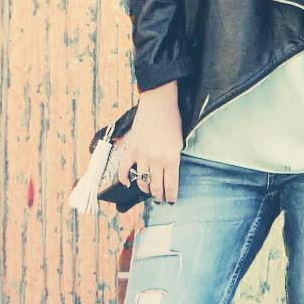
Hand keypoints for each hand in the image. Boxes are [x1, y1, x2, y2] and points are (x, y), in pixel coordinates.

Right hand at [119, 83, 184, 203]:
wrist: (159, 102)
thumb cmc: (173, 120)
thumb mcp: (179, 142)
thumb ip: (174, 159)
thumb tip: (169, 174)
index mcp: (171, 158)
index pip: (171, 185)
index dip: (171, 196)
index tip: (171, 201)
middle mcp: (156, 160)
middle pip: (156, 186)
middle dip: (159, 195)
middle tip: (160, 199)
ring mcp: (142, 155)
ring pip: (141, 180)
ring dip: (145, 188)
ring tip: (148, 190)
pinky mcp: (131, 149)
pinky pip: (124, 169)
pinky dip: (124, 178)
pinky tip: (127, 183)